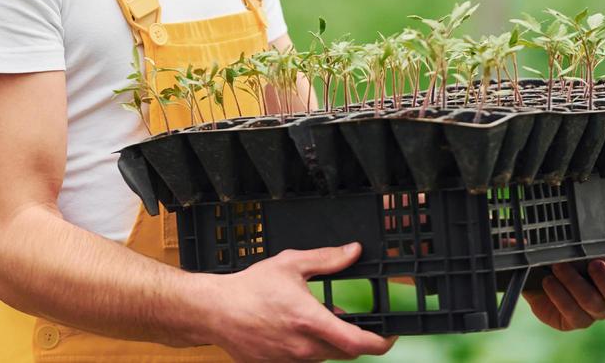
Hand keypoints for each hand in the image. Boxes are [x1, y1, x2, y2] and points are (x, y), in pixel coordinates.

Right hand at [206, 242, 397, 361]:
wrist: (214, 310)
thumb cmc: (249, 288)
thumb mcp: (290, 264)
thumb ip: (326, 260)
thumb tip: (353, 252)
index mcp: (311, 321)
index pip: (359, 343)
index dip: (381, 343)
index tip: (390, 335)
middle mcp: (304, 347)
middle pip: (345, 352)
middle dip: (355, 338)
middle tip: (356, 322)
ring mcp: (291, 360)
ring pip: (324, 356)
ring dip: (330, 341)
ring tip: (320, 319)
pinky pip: (304, 359)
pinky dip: (309, 345)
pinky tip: (298, 327)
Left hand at [524, 254, 604, 330]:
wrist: (534, 263)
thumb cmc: (567, 248)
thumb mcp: (588, 235)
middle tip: (593, 264)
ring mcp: (594, 311)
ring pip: (596, 307)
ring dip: (575, 284)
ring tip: (558, 266)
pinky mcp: (573, 320)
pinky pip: (574, 315)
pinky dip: (561, 296)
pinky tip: (549, 282)